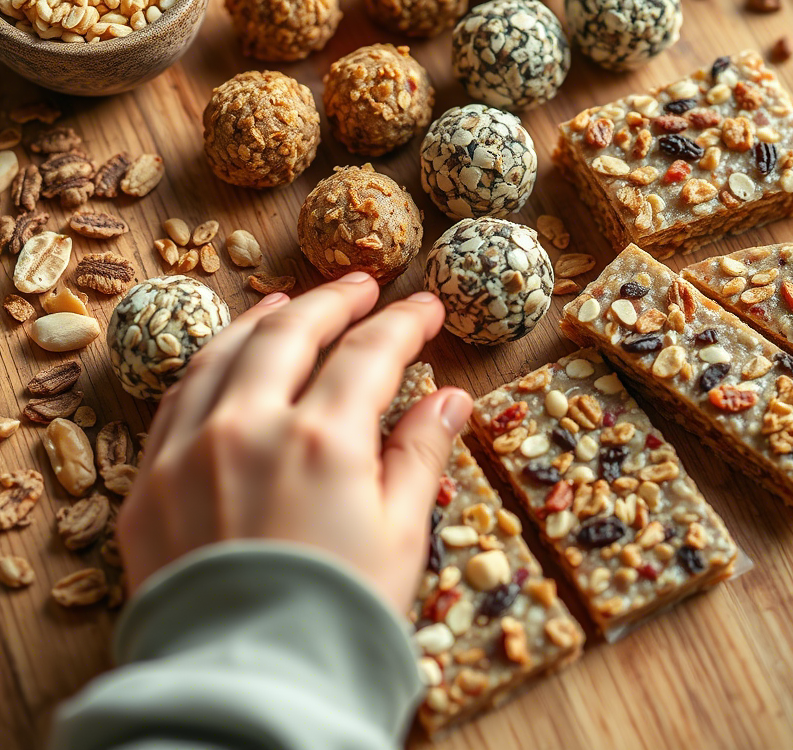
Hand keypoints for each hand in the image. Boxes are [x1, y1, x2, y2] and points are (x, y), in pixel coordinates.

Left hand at [117, 274, 472, 613]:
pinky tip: (229, 355)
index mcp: (323, 441)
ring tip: (290, 301)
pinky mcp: (152, 482)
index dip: (403, 323)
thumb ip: (421, 456)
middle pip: (292, 331)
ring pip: (227, 352)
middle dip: (334, 301)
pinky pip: (179, 397)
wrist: (247, 694)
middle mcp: (251, 428)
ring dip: (265, 318)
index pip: (370, 353)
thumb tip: (451, 400)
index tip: (425, 309)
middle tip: (364, 286)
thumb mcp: (399, 537)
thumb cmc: (336, 621)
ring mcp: (192, 450)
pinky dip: (211, 362)